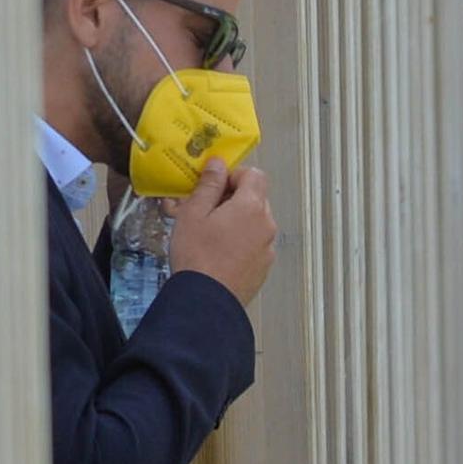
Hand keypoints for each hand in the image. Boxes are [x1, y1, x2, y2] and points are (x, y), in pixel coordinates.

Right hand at [168, 157, 277, 305]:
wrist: (206, 300)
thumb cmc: (196, 254)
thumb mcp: (193, 213)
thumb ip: (209, 185)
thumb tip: (218, 163)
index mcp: (252, 207)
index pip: (255, 175)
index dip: (234, 176)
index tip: (214, 188)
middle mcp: (267, 225)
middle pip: (257, 198)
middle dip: (234, 198)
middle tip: (207, 211)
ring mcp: (269, 247)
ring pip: (256, 222)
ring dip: (238, 221)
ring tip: (211, 235)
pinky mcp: (265, 267)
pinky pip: (256, 244)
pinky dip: (242, 242)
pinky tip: (220, 254)